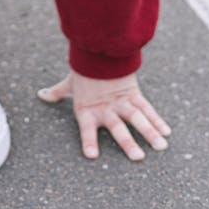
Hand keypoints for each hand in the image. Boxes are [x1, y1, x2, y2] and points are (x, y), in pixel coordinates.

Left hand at [38, 70, 170, 161]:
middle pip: (118, 127)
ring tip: (161, 146)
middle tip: (138, 157)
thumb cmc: (83, 71)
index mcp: (88, 109)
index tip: (91, 156)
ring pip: (138, 118)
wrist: (98, 50)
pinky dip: (157, 119)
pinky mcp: (133, 93)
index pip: (87, 129)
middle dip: (128, 142)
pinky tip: (167, 131)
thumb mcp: (69, 84)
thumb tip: (41, 95)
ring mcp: (122, 101)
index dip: (88, 141)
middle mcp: (106, 108)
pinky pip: (147, 108)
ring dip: (150, 132)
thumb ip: (56, 93)